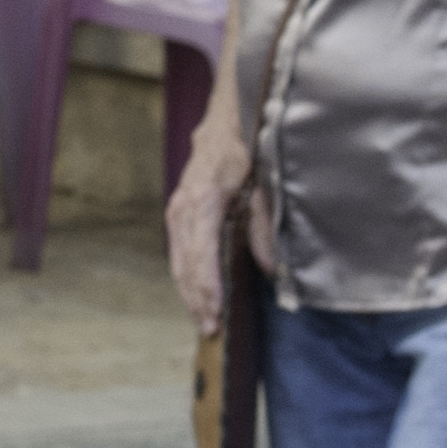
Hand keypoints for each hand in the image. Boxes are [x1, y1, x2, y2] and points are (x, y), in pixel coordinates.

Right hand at [164, 135, 248, 333]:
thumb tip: (270, 268)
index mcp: (203, 201)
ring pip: (178, 260)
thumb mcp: (264, 182)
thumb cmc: (248, 145)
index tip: (217, 313)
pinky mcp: (178, 212)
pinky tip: (198, 294)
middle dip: (196, 299)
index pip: (202, 255)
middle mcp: (182, 207)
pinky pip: (180, 251)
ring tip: (202, 320)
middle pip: (184, 264)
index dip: (209, 287)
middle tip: (210, 330)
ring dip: (189, 292)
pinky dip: (187, 275)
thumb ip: (264, 225)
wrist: (226, 117)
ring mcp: (176, 209)